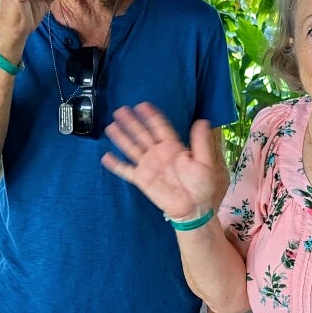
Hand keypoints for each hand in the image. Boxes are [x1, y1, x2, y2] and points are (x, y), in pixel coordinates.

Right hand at [101, 103, 218, 219]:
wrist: (193, 207)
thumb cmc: (201, 185)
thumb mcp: (205, 161)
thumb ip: (201, 141)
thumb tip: (202, 121)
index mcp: (173, 147)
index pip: (160, 127)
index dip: (151, 116)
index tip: (142, 105)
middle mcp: (158, 153)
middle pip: (142, 134)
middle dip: (132, 122)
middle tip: (121, 110)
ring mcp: (148, 166)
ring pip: (132, 148)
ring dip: (122, 137)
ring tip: (112, 126)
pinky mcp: (142, 179)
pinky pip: (126, 170)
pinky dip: (116, 164)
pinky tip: (106, 157)